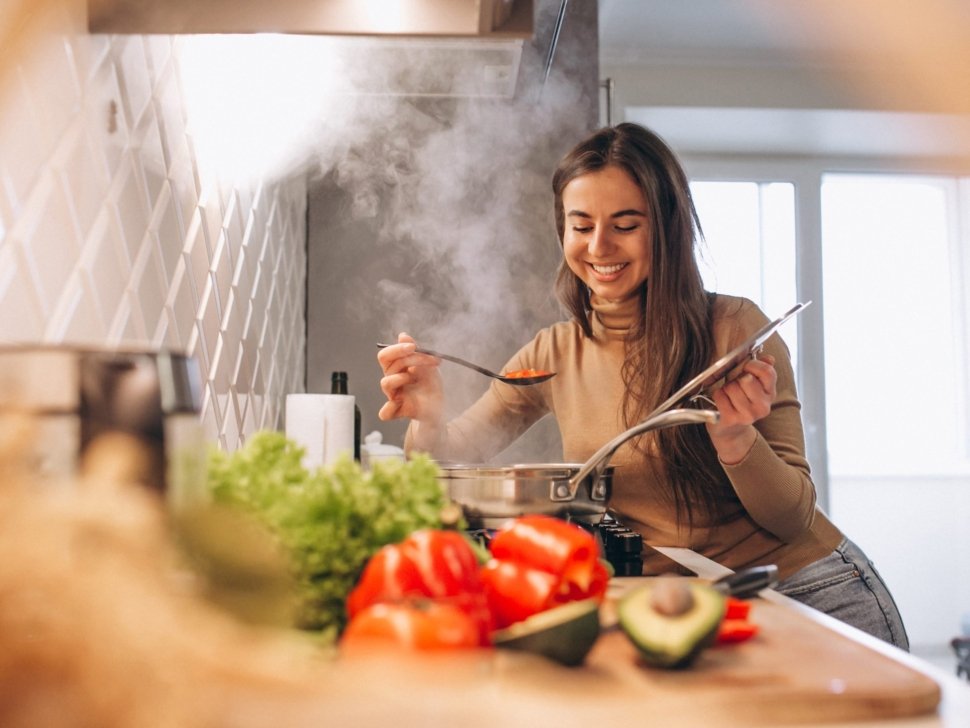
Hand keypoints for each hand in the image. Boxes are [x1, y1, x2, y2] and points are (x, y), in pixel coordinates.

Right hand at [377, 333, 444, 447]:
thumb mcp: (428, 364)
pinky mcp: (399, 411)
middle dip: (408, 359)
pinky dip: (389, 408)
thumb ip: (416, 351)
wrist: (440, 404)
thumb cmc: (431, 384)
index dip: (396, 349)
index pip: (386, 356)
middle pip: (388, 366)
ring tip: (412, 379)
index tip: (413, 346)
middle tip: (426, 360)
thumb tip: (402, 335)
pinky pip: (385, 413)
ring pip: (385, 384)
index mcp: (397, 368)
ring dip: (399, 377)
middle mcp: (393, 380)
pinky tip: (400, 402)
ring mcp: (394, 396)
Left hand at [706, 354, 776, 464]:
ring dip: (726, 388)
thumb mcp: (755, 386)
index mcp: (770, 394)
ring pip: (731, 387)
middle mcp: (762, 406)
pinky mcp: (732, 419)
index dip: (753, 365)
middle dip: (736, 379)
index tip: (746, 368)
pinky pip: (720, 396)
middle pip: (746, 379)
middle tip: (736, 386)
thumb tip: (769, 358)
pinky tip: (722, 402)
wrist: (732, 430)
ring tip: (729, 396)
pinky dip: (718, 396)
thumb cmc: (741, 402)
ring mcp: (748, 415)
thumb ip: (762, 370)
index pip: (767, 372)